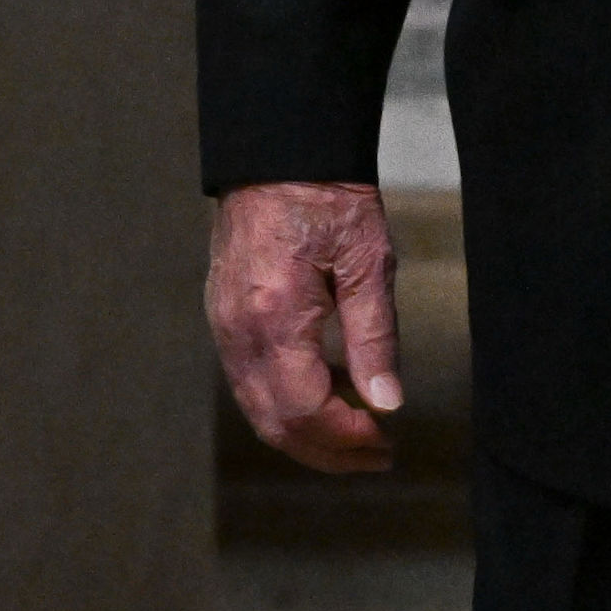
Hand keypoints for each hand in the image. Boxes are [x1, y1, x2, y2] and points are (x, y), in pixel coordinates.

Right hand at [208, 180, 404, 474]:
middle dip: (328, 451)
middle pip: (275, 424)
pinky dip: (288, 404)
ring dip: (308, 433)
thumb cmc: (328, 198)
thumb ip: (375, 337)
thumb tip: (387, 403)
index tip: (386, 442)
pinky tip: (329, 396)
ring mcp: (224, 328)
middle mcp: (238, 332)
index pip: (304, 410)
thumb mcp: (368, 261)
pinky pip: (251, 382)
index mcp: (274, 317)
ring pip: (258, 410)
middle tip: (378, 456)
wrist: (277, 155)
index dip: (346, 438)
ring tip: (361, 434)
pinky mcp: (224, 320)